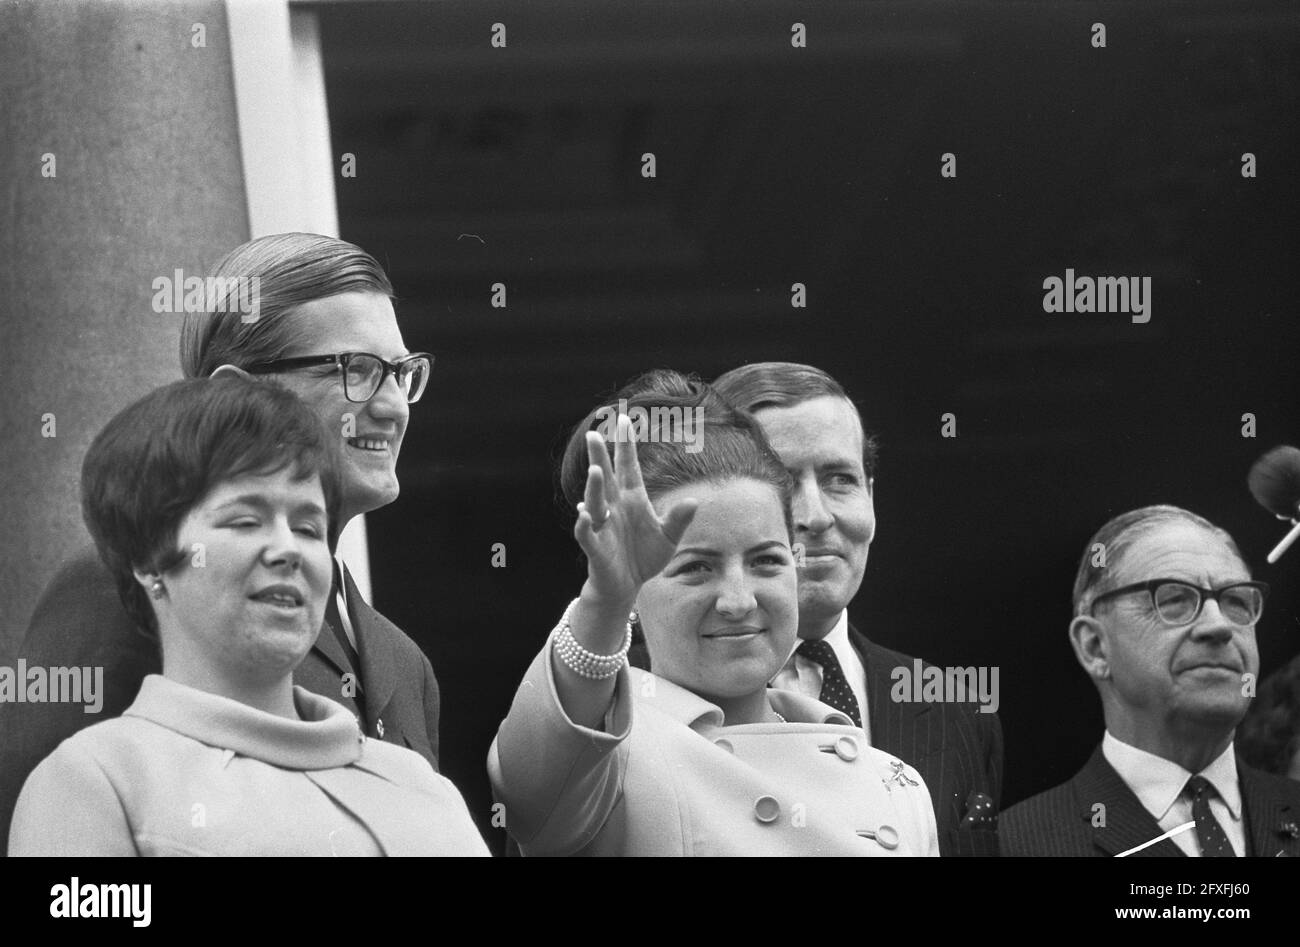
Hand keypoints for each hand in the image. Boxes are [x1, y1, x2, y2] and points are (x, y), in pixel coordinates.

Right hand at [575, 414, 697, 605]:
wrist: (627, 586)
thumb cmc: (645, 558)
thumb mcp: (668, 538)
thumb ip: (678, 520)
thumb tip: (694, 501)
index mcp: (632, 500)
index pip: (627, 468)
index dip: (626, 445)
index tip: (624, 420)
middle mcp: (614, 508)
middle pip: (606, 477)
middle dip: (600, 457)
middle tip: (593, 434)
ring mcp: (603, 526)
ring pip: (596, 501)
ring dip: (595, 487)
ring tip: (596, 470)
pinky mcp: (596, 548)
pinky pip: (588, 533)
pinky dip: (585, 524)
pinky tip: (585, 513)